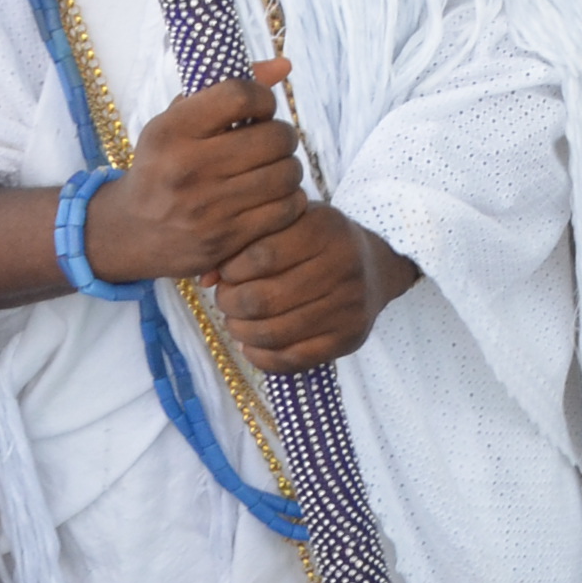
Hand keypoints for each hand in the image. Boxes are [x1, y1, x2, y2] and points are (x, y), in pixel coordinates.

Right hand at [92, 60, 306, 284]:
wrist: (130, 232)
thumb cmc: (162, 165)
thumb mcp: (177, 122)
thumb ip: (227, 89)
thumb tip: (284, 65)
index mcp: (170, 132)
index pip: (240, 96)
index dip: (263, 98)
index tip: (260, 108)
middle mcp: (186, 169)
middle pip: (274, 137)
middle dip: (282, 135)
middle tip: (272, 141)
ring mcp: (207, 208)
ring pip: (286, 174)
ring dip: (289, 167)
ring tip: (273, 168)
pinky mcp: (226, 239)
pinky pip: (287, 209)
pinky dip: (290, 199)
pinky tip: (273, 196)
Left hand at [211, 202, 420, 372]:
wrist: (377, 268)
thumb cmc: (319, 241)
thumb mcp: (290, 223)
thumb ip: (247, 240)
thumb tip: (204, 278)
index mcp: (325, 229)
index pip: (261, 256)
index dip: (232, 270)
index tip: (225, 273)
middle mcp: (343, 266)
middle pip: (263, 299)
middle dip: (230, 304)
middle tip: (225, 300)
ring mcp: (349, 307)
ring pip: (274, 333)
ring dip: (241, 331)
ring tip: (235, 322)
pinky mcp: (349, 339)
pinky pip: (293, 359)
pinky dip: (261, 357)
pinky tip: (251, 344)